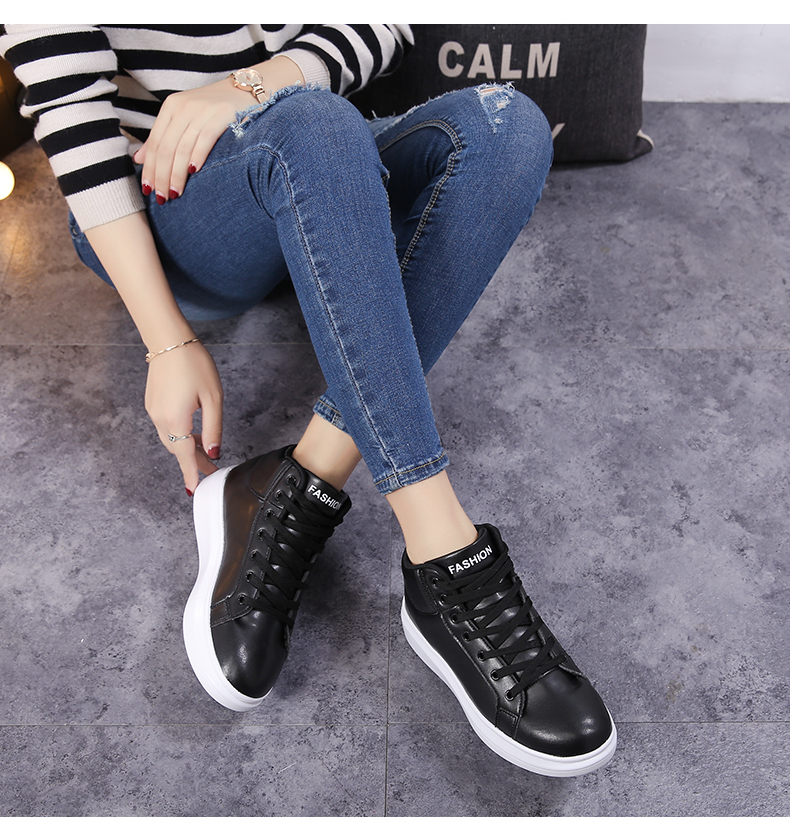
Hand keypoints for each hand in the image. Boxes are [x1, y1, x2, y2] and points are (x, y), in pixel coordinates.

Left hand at [133, 77, 250, 202]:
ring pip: (182, 147)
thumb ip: (162, 138)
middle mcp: (184, 107)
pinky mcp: (222, 114)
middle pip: (166, 147)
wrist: (246, 89)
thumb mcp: (184, 119)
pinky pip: (205, 138)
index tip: (148, 189)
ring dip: (177, 173)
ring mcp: (202, 110)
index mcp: (171, 107)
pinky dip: (197, 156)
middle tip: (162, 198)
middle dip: (161, 176)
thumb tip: (139, 160)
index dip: (150, 168)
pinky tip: (193, 172)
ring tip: (176, 193)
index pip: (155, 143)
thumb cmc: (214, 110)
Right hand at [144, 341, 223, 495]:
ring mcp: (153, 411)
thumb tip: (213, 453)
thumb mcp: (213, 398)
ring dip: (187, 447)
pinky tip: (193, 432)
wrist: (169, 340)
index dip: (191, 473)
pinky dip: (179, 434)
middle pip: (177, 449)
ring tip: (205, 451)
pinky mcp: (152, 403)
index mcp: (175, 419)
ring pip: (171, 438)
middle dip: (193, 461)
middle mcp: (159, 418)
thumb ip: (213, 429)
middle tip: (211, 468)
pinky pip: (166, 426)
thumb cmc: (194, 364)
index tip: (194, 489)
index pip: (184, 455)